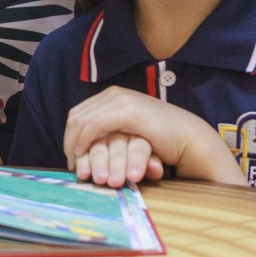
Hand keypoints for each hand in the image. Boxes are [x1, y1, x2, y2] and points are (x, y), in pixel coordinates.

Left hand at [60, 87, 239, 186]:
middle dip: (68, 140)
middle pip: (77, 115)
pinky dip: (84, 140)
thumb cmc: (160, 138)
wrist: (186, 137)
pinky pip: (94, 125)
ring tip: (76, 163)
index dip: (70, 134)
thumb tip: (88, 142)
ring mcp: (121, 100)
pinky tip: (84, 154)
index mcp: (113, 95)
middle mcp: (115, 94)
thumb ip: (111, 128)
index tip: (71, 155)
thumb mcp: (129, 130)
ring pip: (82, 120)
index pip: (79, 112)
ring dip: (74, 143)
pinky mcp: (128, 111)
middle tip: (71, 162)